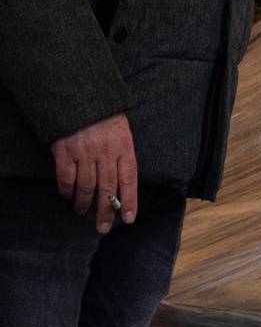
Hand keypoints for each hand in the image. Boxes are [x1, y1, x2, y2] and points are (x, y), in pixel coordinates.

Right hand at [51, 113, 137, 232]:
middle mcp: (105, 153)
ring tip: (83, 212)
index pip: (129, 180)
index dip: (129, 201)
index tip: (129, 219)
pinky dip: (67, 191)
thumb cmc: (107, 119)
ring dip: (85, 203)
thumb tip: (122, 186)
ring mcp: (84, 153)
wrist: (83, 99)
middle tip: (103, 227)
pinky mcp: (65, 152)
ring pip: (86, 186)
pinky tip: (68, 197)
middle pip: (107, 189)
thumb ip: (123, 157)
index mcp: (124, 148)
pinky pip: (66, 178)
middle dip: (106, 211)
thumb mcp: (123, 134)